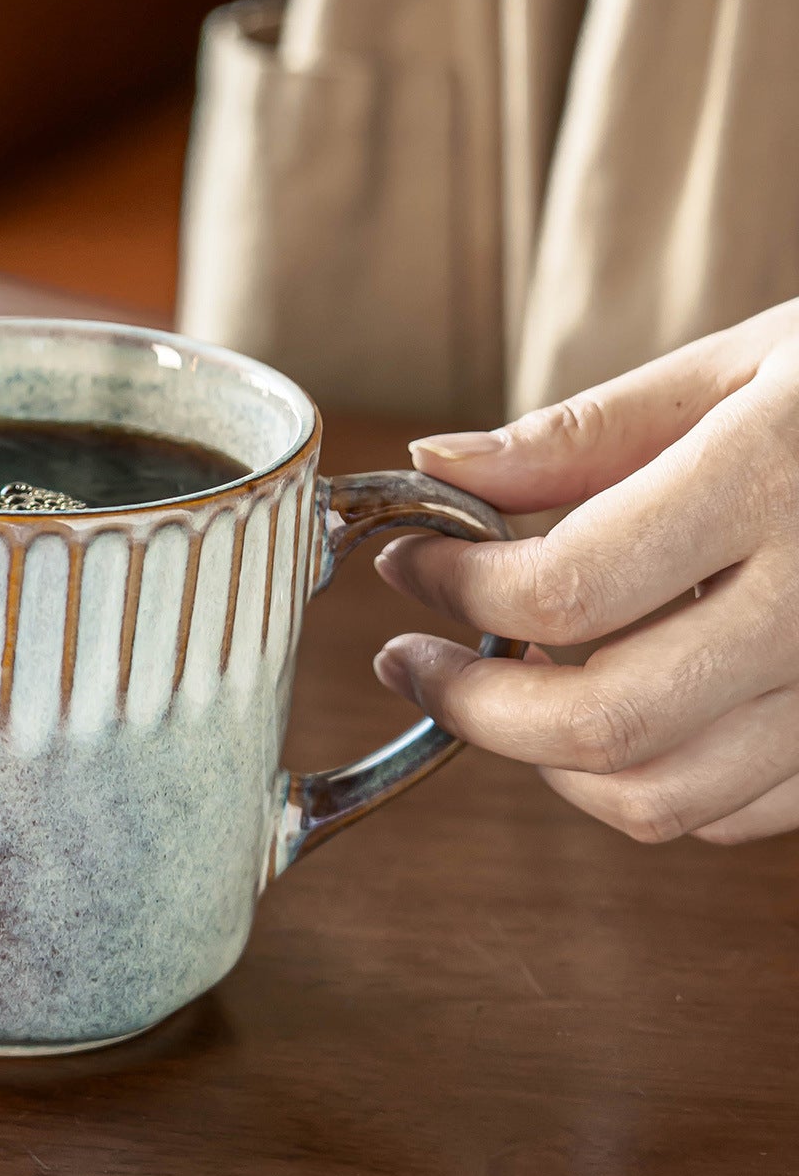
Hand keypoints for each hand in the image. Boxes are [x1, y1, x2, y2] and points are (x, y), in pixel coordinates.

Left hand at [372, 299, 798, 844]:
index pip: (568, 586)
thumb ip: (583, 433)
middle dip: (473, 707)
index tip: (414, 566)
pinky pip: (732, 811)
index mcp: (778, 484)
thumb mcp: (743, 364)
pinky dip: (640, 780)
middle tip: (416, 663)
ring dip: (546, 760)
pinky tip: (609, 707)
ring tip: (505, 690)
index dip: (459, 590)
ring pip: (661, 795)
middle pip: (603, 721)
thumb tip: (438, 466)